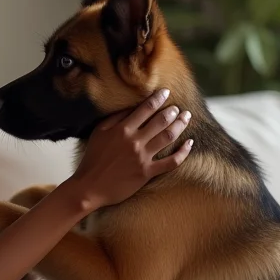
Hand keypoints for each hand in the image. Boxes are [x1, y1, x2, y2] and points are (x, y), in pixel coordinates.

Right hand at [68, 89, 192, 209]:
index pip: (145, 109)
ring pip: (168, 137)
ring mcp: (142, 157)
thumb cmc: (92, 159)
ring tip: (186, 117)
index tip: (166, 92)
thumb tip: (131, 106)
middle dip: (172, 111)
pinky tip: (190, 143)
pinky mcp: (147, 172)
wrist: (89, 187)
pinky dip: (183, 152)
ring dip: (180, 125)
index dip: (158, 98)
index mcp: (122, 129)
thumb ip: (115, 118)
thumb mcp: (99, 133)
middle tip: (178, 108)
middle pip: (160, 121)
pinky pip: (171, 162)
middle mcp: (135, 141)